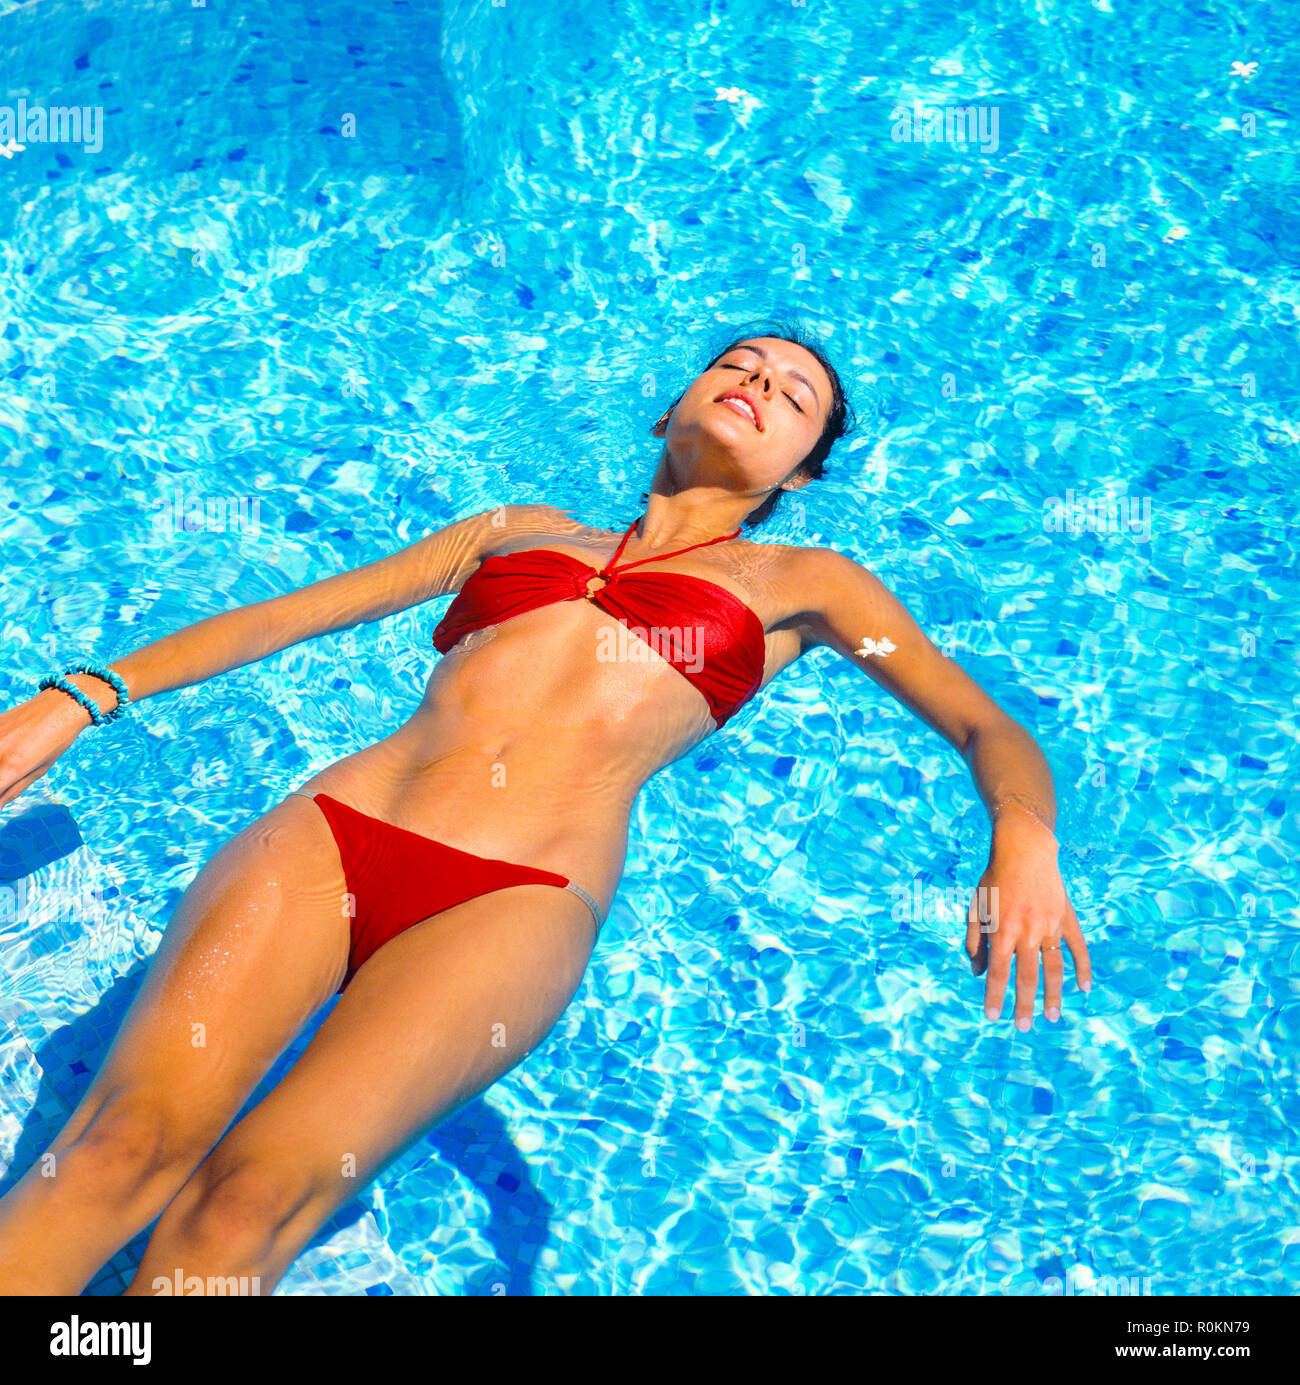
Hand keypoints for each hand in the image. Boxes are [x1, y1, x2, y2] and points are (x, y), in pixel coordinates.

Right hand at [0, 691, 92, 810]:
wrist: (59, 705)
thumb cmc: (55, 741)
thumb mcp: (38, 770)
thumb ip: (12, 791)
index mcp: (12, 767)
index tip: (3, 796)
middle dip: (0, 783)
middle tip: (9, 780)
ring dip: (1, 770)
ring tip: (10, 767)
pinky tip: (8, 752)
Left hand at [964, 812, 1091, 1027]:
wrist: (1024, 850)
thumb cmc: (994, 880)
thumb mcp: (975, 907)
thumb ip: (974, 940)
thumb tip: (977, 972)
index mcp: (1002, 930)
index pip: (997, 972)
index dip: (994, 996)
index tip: (992, 1017)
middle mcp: (1027, 931)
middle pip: (1026, 976)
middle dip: (1023, 1004)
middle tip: (1023, 1027)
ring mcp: (1050, 926)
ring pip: (1054, 968)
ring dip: (1053, 995)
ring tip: (1051, 1016)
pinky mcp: (1067, 919)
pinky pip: (1078, 949)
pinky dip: (1083, 969)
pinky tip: (1084, 988)